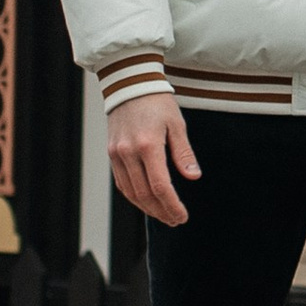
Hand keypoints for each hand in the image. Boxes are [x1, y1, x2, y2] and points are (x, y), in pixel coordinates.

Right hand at [107, 90, 199, 227]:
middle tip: (175, 220)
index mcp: (148, 145)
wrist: (130, 84)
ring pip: (131, 192)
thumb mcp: (177, 124)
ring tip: (163, 215)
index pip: (161, 186)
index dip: (172, 205)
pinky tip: (146, 201)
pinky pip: (122, 183)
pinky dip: (134, 196)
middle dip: (161, 212)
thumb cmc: (157, 102)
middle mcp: (129, 153)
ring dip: (147, 208)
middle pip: (145, 194)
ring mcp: (117, 154)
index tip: (182, 216)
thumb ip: (184, 153)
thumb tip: (193, 177)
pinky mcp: (112, 153)